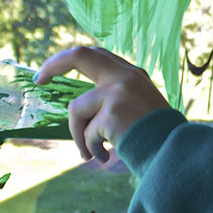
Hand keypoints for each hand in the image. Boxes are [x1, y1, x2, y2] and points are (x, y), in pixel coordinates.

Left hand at [36, 47, 169, 161]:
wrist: (174, 151)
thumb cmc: (155, 134)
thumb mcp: (138, 105)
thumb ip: (114, 98)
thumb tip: (78, 108)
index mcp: (131, 73)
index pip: (96, 54)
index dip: (70, 59)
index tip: (53, 70)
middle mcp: (124, 76)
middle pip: (80, 56)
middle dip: (53, 65)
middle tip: (39, 79)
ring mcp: (117, 92)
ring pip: (76, 110)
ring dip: (79, 134)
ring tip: (92, 152)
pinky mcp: (111, 114)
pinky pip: (86, 133)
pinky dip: (90, 148)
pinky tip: (104, 157)